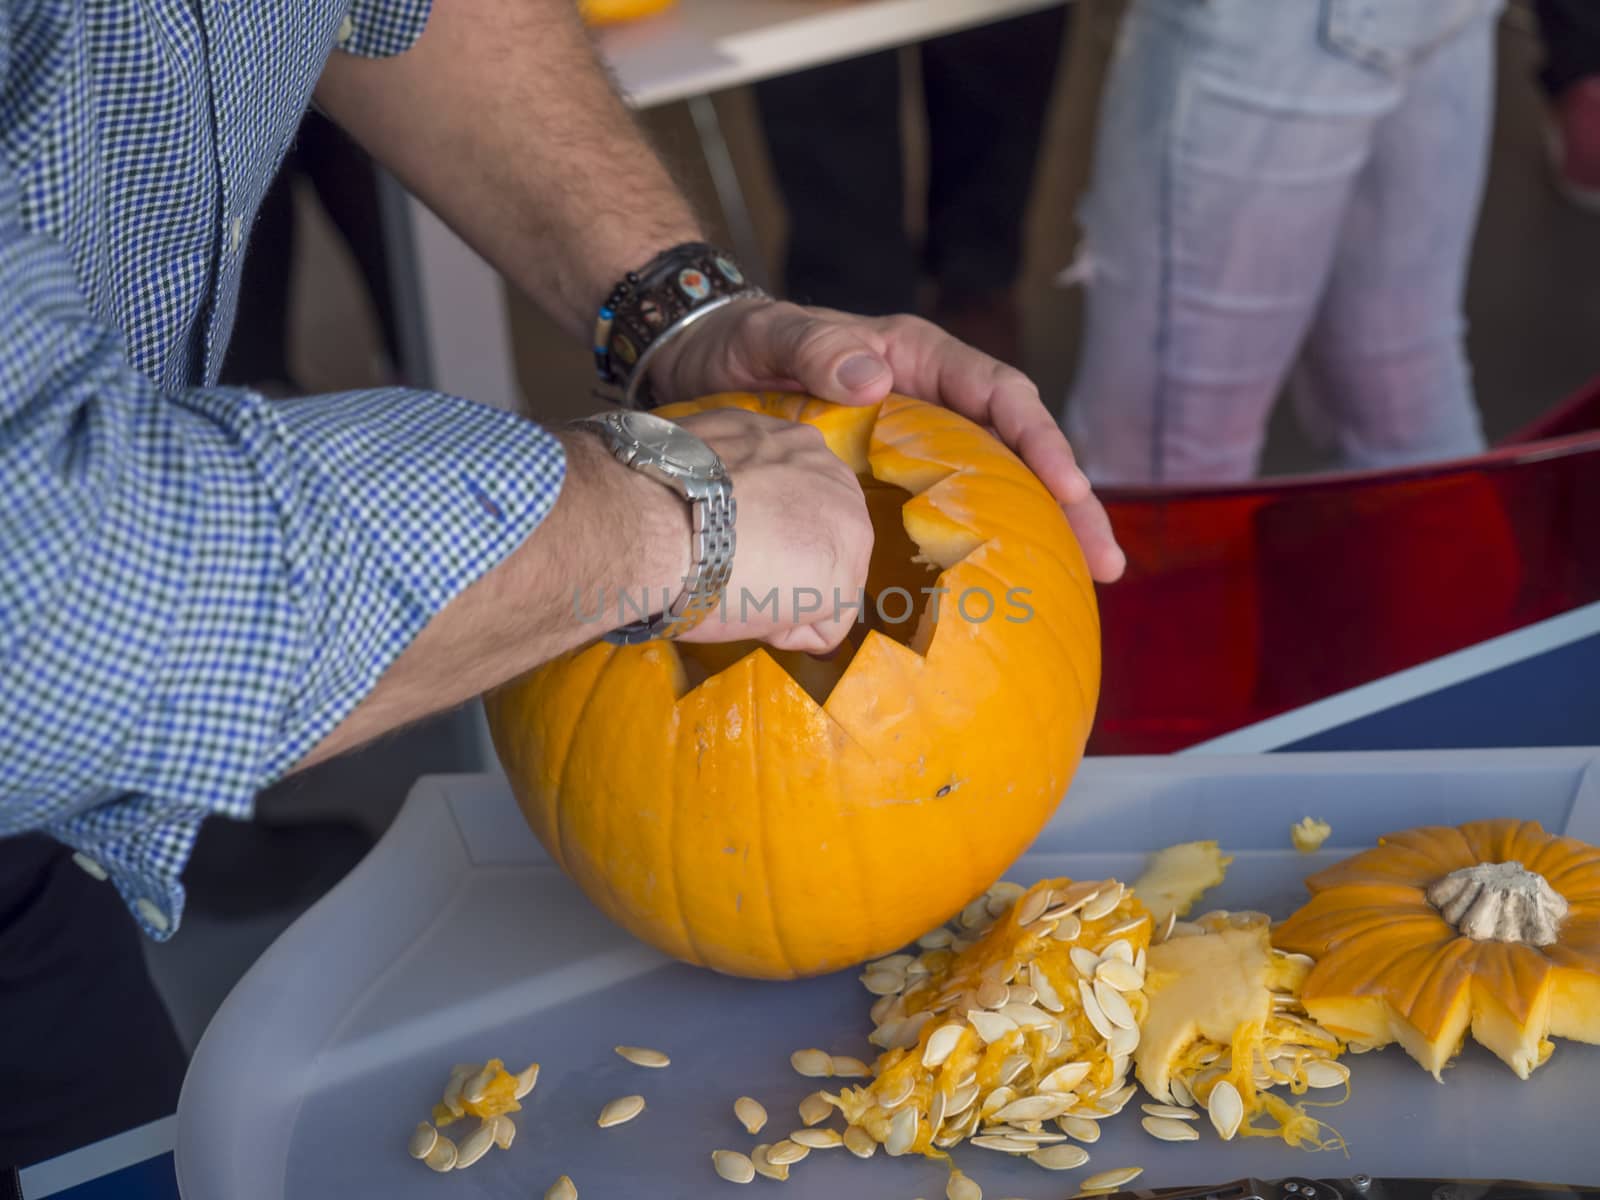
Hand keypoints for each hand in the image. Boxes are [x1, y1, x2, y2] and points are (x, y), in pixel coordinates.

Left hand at [647, 298, 1125, 583]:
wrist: (697, 365)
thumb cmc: (739, 343)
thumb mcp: (770, 337)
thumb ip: (815, 349)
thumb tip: (875, 376)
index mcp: (917, 357)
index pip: (1000, 394)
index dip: (1040, 440)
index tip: (1068, 486)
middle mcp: (930, 399)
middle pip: (1019, 451)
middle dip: (1070, 503)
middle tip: (1106, 561)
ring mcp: (915, 443)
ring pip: (995, 488)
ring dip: (1042, 533)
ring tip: (1084, 587)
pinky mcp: (891, 481)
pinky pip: (946, 515)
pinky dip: (979, 549)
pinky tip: (999, 595)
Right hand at [663, 410, 872, 653]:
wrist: (656, 521)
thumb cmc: (661, 489)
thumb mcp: (710, 452)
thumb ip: (738, 471)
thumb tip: (726, 493)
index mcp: (798, 443)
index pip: (798, 502)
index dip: (761, 531)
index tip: (722, 538)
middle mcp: (834, 475)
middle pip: (822, 541)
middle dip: (785, 565)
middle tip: (731, 569)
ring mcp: (848, 528)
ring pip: (825, 584)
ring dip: (784, 597)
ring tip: (735, 586)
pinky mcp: (843, 582)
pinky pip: (821, 629)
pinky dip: (783, 632)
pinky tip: (746, 608)